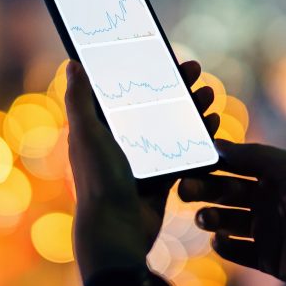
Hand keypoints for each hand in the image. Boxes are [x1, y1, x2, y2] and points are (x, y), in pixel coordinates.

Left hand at [65, 59, 219, 280]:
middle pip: (152, 103)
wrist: (118, 232)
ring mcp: (141, 159)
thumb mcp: (87, 135)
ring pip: (171, 124)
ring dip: (191, 108)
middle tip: (196, 69)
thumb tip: (73, 63)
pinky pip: (182, 150)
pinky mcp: (160, 178)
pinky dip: (197, 135)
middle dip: (175, 86)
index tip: (164, 53)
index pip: (123, 89)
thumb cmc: (98, 182)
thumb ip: (80, 100)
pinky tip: (213, 123)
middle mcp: (119, 140)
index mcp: (98, 127)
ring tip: (209, 94)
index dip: (143, 70)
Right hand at [179, 140, 285, 281]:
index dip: (215, 164)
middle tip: (184, 191)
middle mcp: (272, 202)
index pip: (238, 166)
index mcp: (277, 176)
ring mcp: (270, 231)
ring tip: (203, 218)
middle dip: (206, 191)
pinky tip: (220, 239)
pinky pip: (241, 252)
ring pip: (230, 222)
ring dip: (212, 218)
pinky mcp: (270, 259)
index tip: (190, 161)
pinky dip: (226, 246)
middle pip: (229, 194)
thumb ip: (252, 154)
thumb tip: (217, 144)